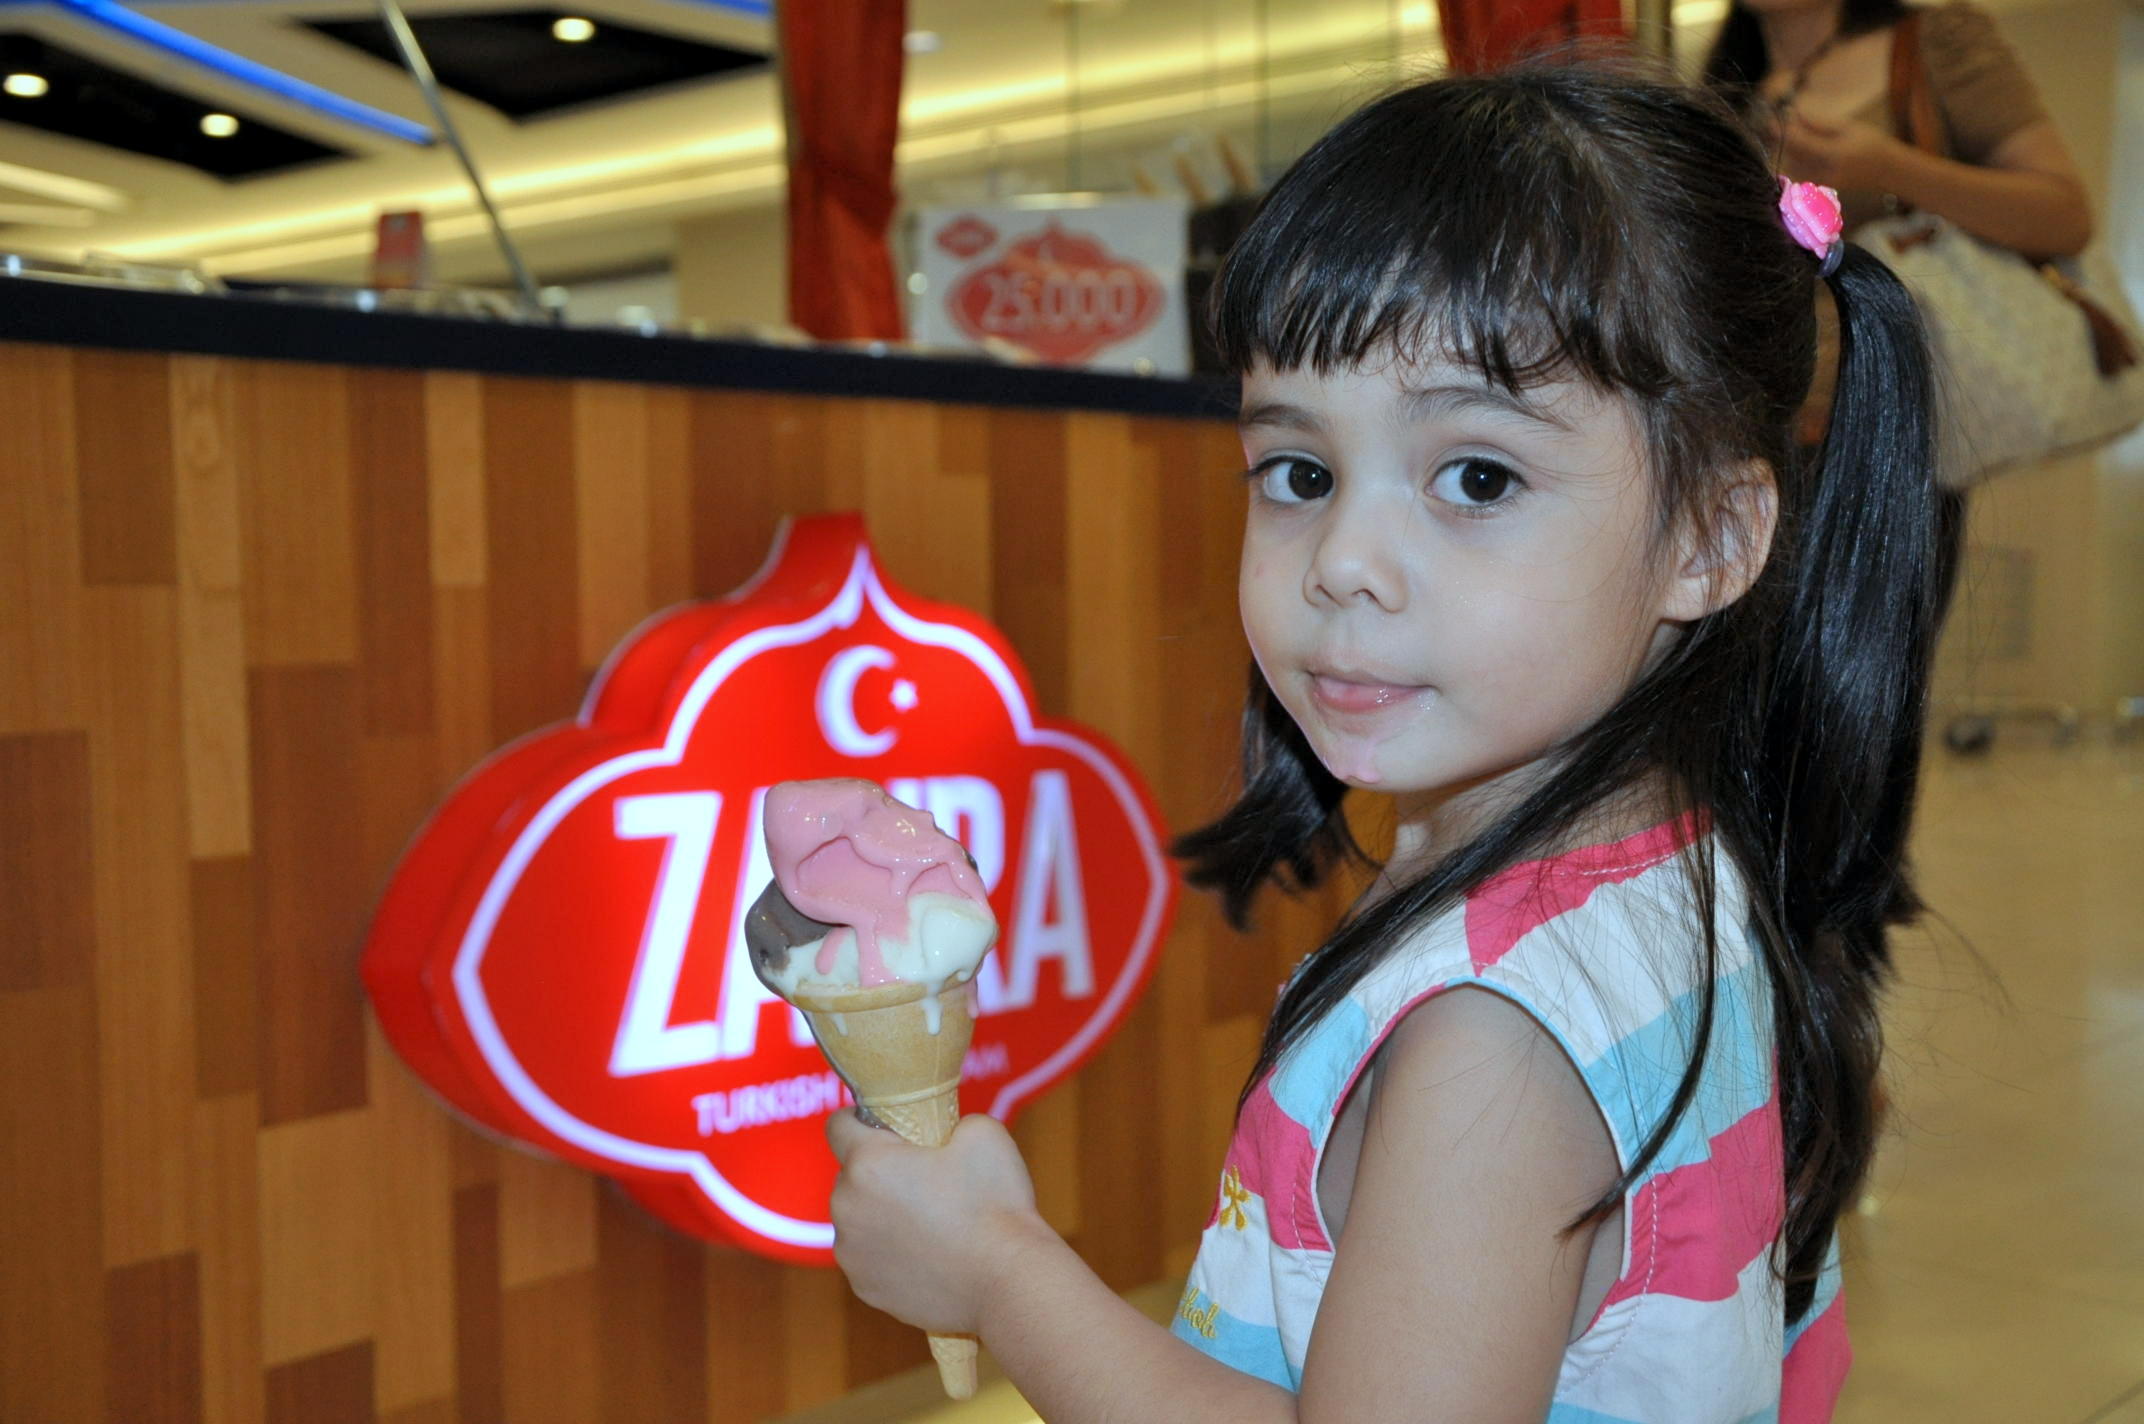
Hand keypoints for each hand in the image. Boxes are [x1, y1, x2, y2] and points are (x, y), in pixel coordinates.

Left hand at [826, 1109, 1047, 1334]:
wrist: (1007, 1282)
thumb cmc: (994, 1204)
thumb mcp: (982, 1133)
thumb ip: (948, 1121)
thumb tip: (944, 1135)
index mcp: (868, 1164)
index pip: (838, 1125)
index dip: (862, 1119)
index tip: (888, 1128)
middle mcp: (847, 1208)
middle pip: (851, 1175)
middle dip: (879, 1171)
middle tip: (925, 1179)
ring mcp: (853, 1253)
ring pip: (858, 1218)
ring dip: (880, 1214)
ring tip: (930, 1223)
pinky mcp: (865, 1288)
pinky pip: (869, 1257)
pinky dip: (889, 1252)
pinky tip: (927, 1255)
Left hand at [1780, 114, 1902, 193]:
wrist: (1885, 171)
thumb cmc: (1870, 143)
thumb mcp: (1846, 127)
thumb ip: (1818, 123)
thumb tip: (1793, 115)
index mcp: (1833, 154)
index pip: (1798, 142)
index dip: (1781, 131)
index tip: (1771, 119)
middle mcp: (1822, 172)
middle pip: (1790, 155)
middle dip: (1783, 139)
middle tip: (1782, 122)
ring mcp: (1818, 183)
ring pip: (1790, 165)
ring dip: (1788, 149)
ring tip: (1796, 133)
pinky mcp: (1817, 188)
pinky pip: (1797, 172)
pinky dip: (1794, 159)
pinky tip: (1803, 148)